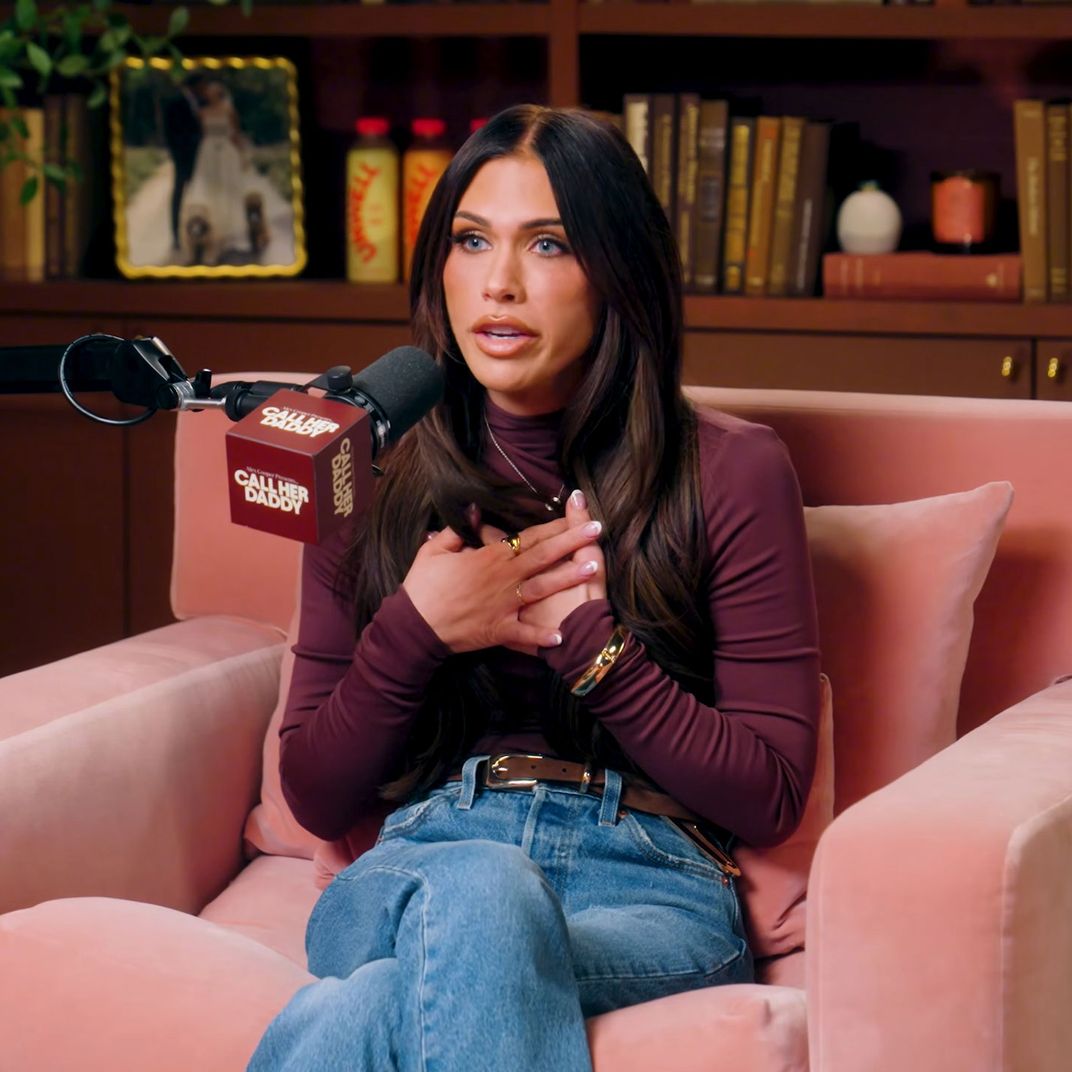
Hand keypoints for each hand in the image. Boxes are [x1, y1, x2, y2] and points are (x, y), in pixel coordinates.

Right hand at [402, 512, 603, 653]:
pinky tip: (562, 635)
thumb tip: (473, 509)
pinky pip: (525, 634)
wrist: (413, 625)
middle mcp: (503, 578)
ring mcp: (504, 605)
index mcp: (489, 557)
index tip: (577, 515)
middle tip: (597, 530)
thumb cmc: (423, 586)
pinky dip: (542, 636)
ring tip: (592, 569)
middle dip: (571, 542)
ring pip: (542, 588)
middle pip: (543, 556)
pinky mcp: (499, 630)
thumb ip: (458, 531)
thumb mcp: (434, 551)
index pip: (528, 537)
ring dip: (568, 578)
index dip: (554, 526)